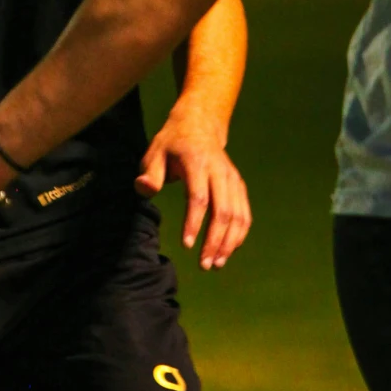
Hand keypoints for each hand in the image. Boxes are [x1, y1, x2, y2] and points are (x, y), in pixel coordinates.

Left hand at [136, 114, 250, 269]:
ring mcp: (232, 178)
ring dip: (229, 242)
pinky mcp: (239, 185)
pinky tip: (229, 250)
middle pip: (222, 210)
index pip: (199, 197)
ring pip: (237, 214)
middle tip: (204, 265)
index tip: (186, 246)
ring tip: (217, 264)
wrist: (200, 125)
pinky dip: (239, 234)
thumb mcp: (155, 152)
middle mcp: (219, 171)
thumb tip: (145, 190)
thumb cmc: (172, 143)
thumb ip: (150, 173)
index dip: (194, 223)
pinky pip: (244, 213)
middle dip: (215, 240)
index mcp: (197, 162)